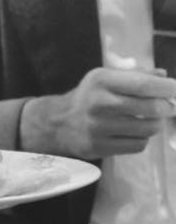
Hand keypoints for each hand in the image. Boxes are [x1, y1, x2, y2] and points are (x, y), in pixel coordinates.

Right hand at [21, 66, 175, 158]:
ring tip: (149, 120)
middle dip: (165, 108)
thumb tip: (164, 76)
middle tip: (168, 107)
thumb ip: (135, 76)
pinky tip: (134, 133)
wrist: (58, 122)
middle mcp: (99, 102)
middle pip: (149, 107)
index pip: (142, 84)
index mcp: (101, 80)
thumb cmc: (89, 96)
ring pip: (147, 128)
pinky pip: (137, 145)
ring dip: (154, 124)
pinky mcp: (99, 147)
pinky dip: (142, 139)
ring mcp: (98, 127)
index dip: (165, 87)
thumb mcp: (105, 78)